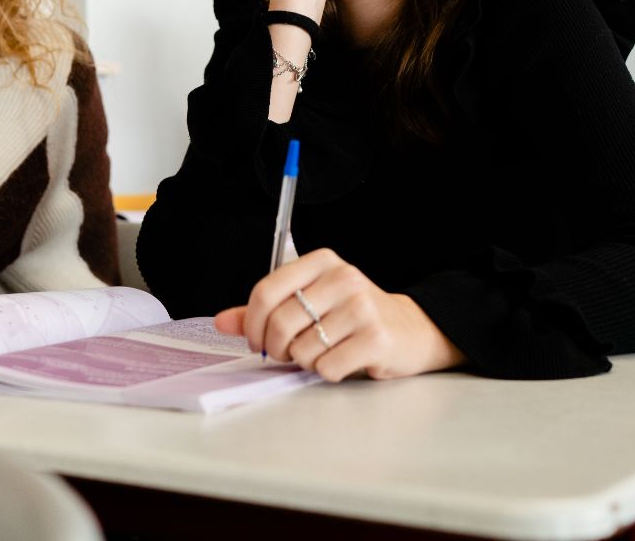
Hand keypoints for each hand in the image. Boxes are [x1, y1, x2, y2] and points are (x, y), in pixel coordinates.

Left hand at [214, 248, 464, 381]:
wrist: (412, 330)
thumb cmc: (354, 316)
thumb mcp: (311, 302)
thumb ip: (266, 311)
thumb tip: (222, 321)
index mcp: (322, 262)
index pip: (266, 290)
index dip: (251, 323)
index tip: (255, 340)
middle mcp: (343, 278)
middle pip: (280, 322)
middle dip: (276, 348)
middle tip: (286, 353)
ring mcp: (362, 308)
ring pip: (302, 349)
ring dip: (305, 361)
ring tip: (323, 352)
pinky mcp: (376, 339)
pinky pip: (327, 367)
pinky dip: (327, 372)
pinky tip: (342, 360)